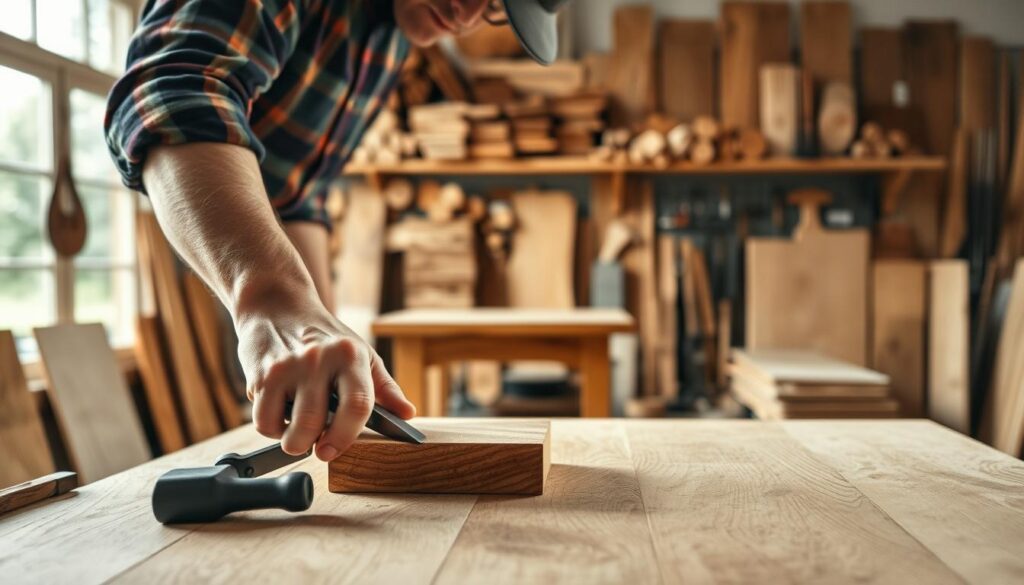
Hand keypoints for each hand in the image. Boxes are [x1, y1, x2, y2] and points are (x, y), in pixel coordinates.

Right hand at [236, 303, 414, 460]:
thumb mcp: (361, 353)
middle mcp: (319, 359)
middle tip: (317, 444)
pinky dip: (270, 425)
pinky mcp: (262, 375)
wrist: (277, 306)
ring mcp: (288, 367)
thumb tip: (407, 414)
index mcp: (350, 355)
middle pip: (317, 424)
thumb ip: (385, 387)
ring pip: (289, 429)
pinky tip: (279, 410)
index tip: (336, 451)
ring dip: (293, 439)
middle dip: (316, 446)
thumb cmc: (324, 336)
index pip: (358, 405)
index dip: (348, 437)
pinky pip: (263, 421)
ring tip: (298, 425)